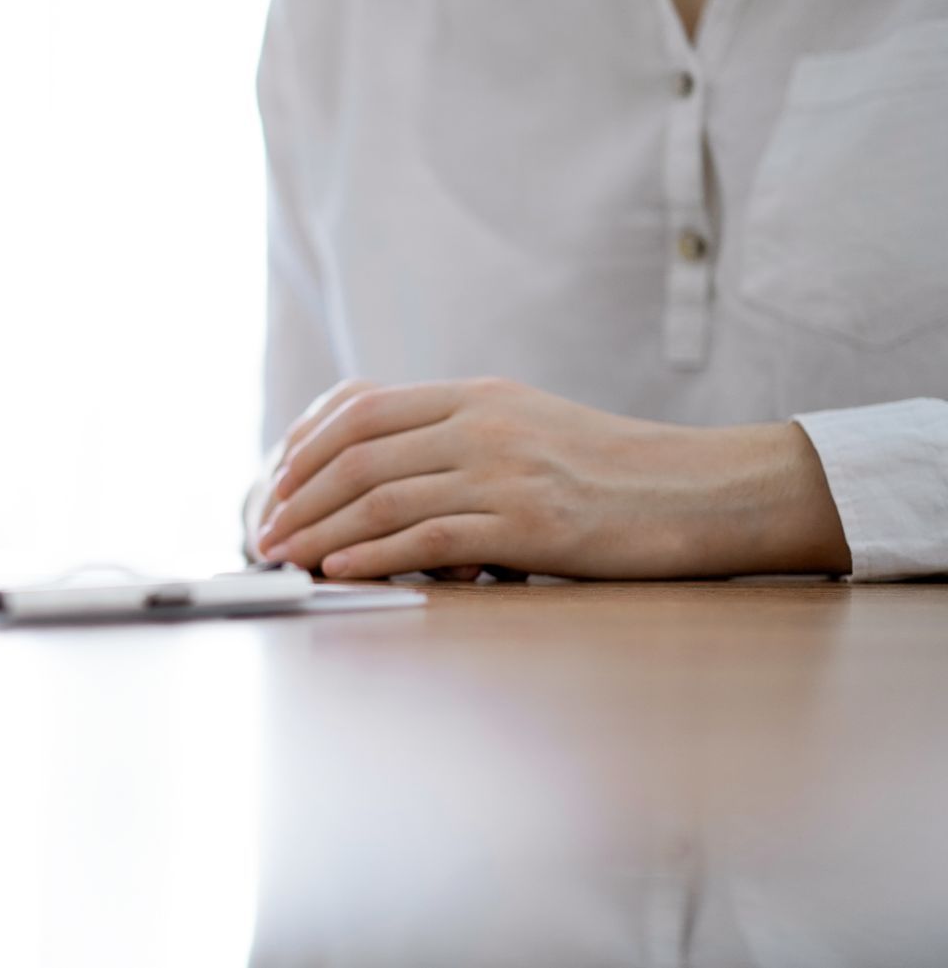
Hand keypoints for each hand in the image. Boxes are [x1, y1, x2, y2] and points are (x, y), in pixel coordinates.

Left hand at [252, 377, 851, 579]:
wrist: (702, 492)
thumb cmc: (615, 474)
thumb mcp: (530, 429)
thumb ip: (460, 437)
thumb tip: (384, 469)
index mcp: (478, 397)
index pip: (363, 411)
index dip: (306, 449)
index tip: (276, 484)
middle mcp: (482, 425)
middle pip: (357, 455)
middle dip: (297, 497)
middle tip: (265, 532)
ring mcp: (503, 473)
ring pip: (379, 497)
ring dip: (319, 531)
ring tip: (286, 558)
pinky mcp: (526, 524)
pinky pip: (425, 538)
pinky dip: (369, 556)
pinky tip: (339, 572)